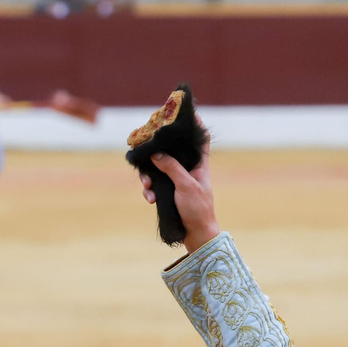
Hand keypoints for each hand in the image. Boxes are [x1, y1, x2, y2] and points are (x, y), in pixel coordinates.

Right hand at [141, 123, 218, 252]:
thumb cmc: (198, 208)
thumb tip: (156, 152)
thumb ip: (172, 167)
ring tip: (146, 185)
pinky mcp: (169, 191)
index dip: (196, 125)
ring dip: (148, 175)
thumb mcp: (186, 186)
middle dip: (156, 151)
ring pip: (158, 167)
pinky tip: (149, 198)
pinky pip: (154, 183)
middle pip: (172, 150)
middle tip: (146, 151)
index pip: (201, 139)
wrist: (196, 234)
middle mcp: (189, 168)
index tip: (187, 112)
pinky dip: (149, 189)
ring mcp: (178, 179)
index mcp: (200, 164)